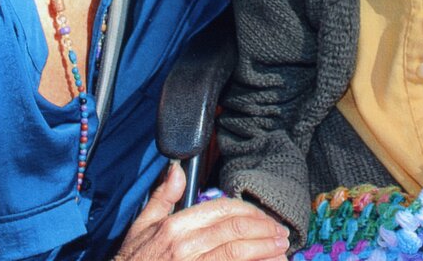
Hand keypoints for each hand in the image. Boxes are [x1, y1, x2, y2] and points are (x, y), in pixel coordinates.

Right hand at [113, 163, 289, 260]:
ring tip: (281, 248)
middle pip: (234, 230)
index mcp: (174, 227)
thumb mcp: (141, 226)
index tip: (263, 217)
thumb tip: (176, 170)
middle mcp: (185, 245)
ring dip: (264, 249)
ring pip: (237, 252)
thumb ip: (162, 197)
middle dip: (263, 229)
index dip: (247, 212)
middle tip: (280, 232)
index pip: (220, 210)